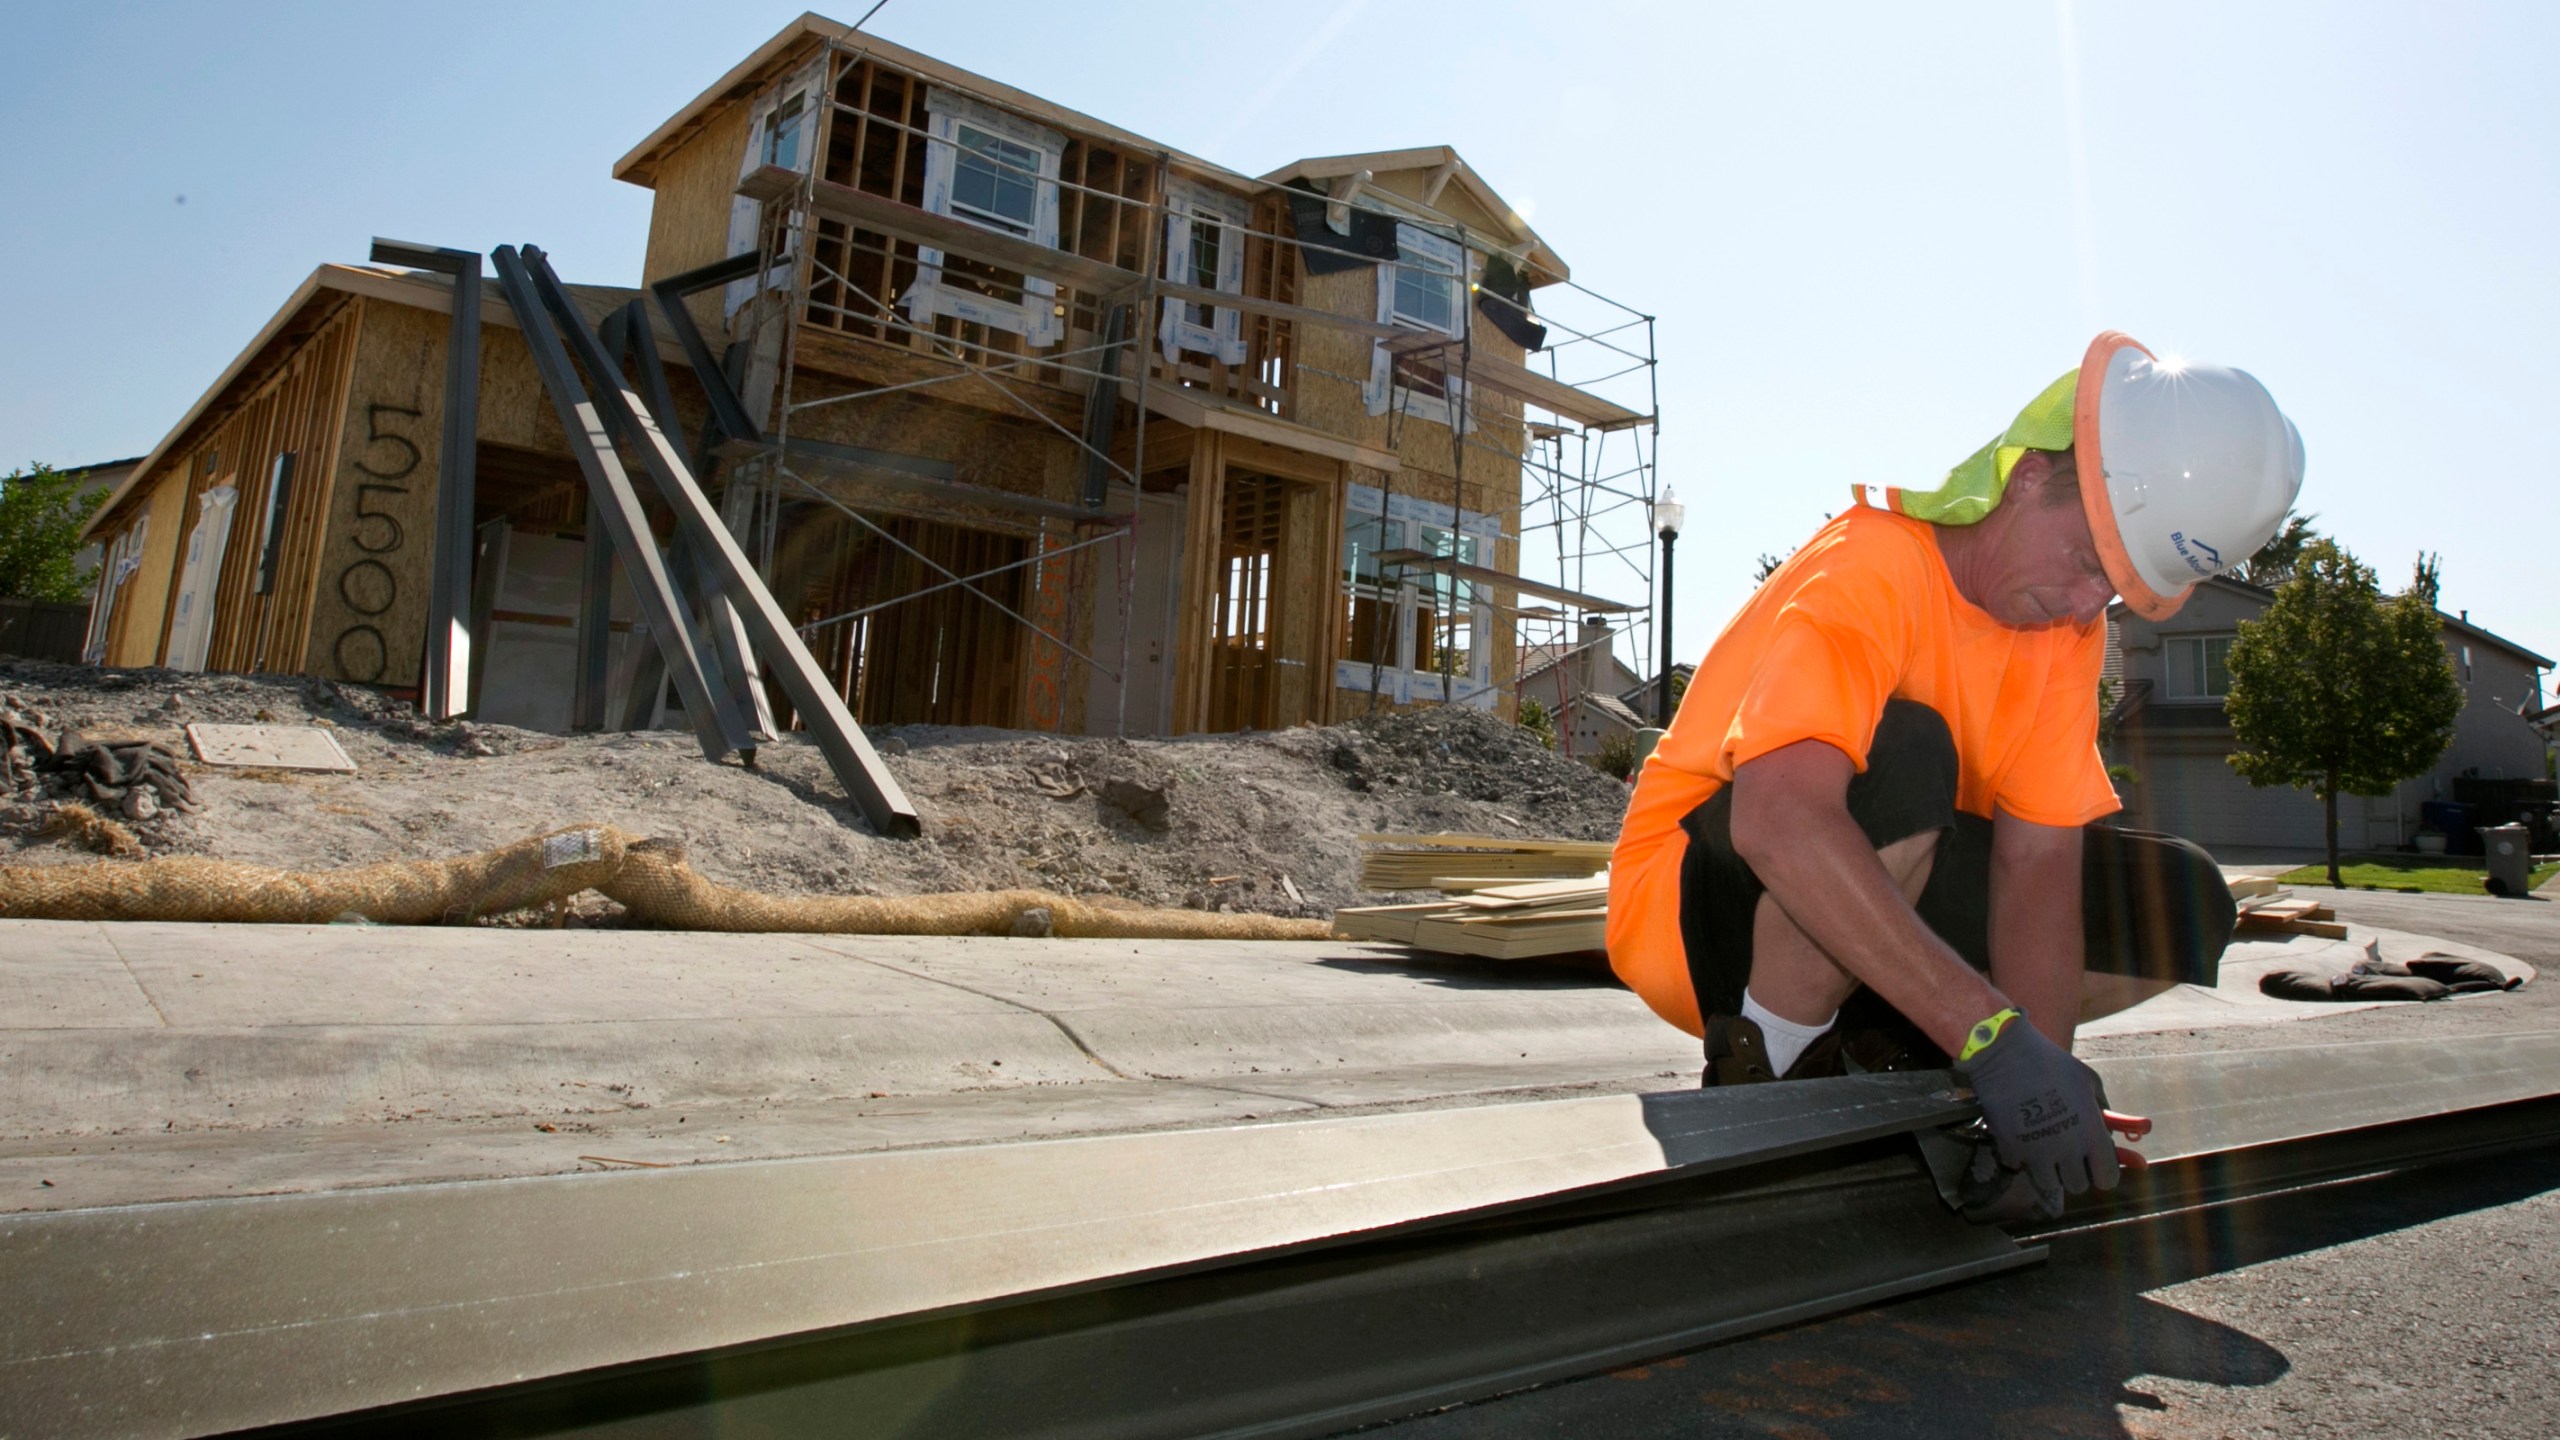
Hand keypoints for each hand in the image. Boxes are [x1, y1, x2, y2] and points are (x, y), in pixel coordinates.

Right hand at [1952, 1015, 2120, 1215]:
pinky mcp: (2011, 1149)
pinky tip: (2019, 1134)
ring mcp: (2037, 1152)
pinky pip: (2019, 1165)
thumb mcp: (2088, 1081)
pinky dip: (2020, 1155)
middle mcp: (2067, 1149)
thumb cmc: (2053, 1063)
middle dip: (2074, 1171)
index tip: (2095, 1163)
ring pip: (2048, 1182)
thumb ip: (2104, 1111)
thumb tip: (2112, 1134)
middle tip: (2067, 1153)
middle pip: (2078, 1185)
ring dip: (2047, 1169)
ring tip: (2043, 1146)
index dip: (2103, 1172)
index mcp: (2092, 1133)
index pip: (2107, 1179)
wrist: (2006, 1053)